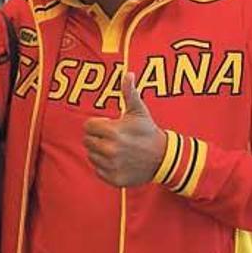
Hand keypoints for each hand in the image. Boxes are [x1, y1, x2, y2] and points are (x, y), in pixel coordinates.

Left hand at [83, 73, 166, 187]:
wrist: (164, 158)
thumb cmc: (147, 131)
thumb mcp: (139, 111)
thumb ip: (129, 92)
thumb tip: (127, 73)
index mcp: (113, 132)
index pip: (88, 126)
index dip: (98, 124)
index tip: (110, 126)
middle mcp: (110, 150)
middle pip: (87, 141)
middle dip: (97, 138)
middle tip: (113, 138)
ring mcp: (111, 166)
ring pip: (91, 155)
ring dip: (100, 151)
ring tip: (116, 149)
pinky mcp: (114, 179)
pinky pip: (97, 170)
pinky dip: (104, 166)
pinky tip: (117, 161)